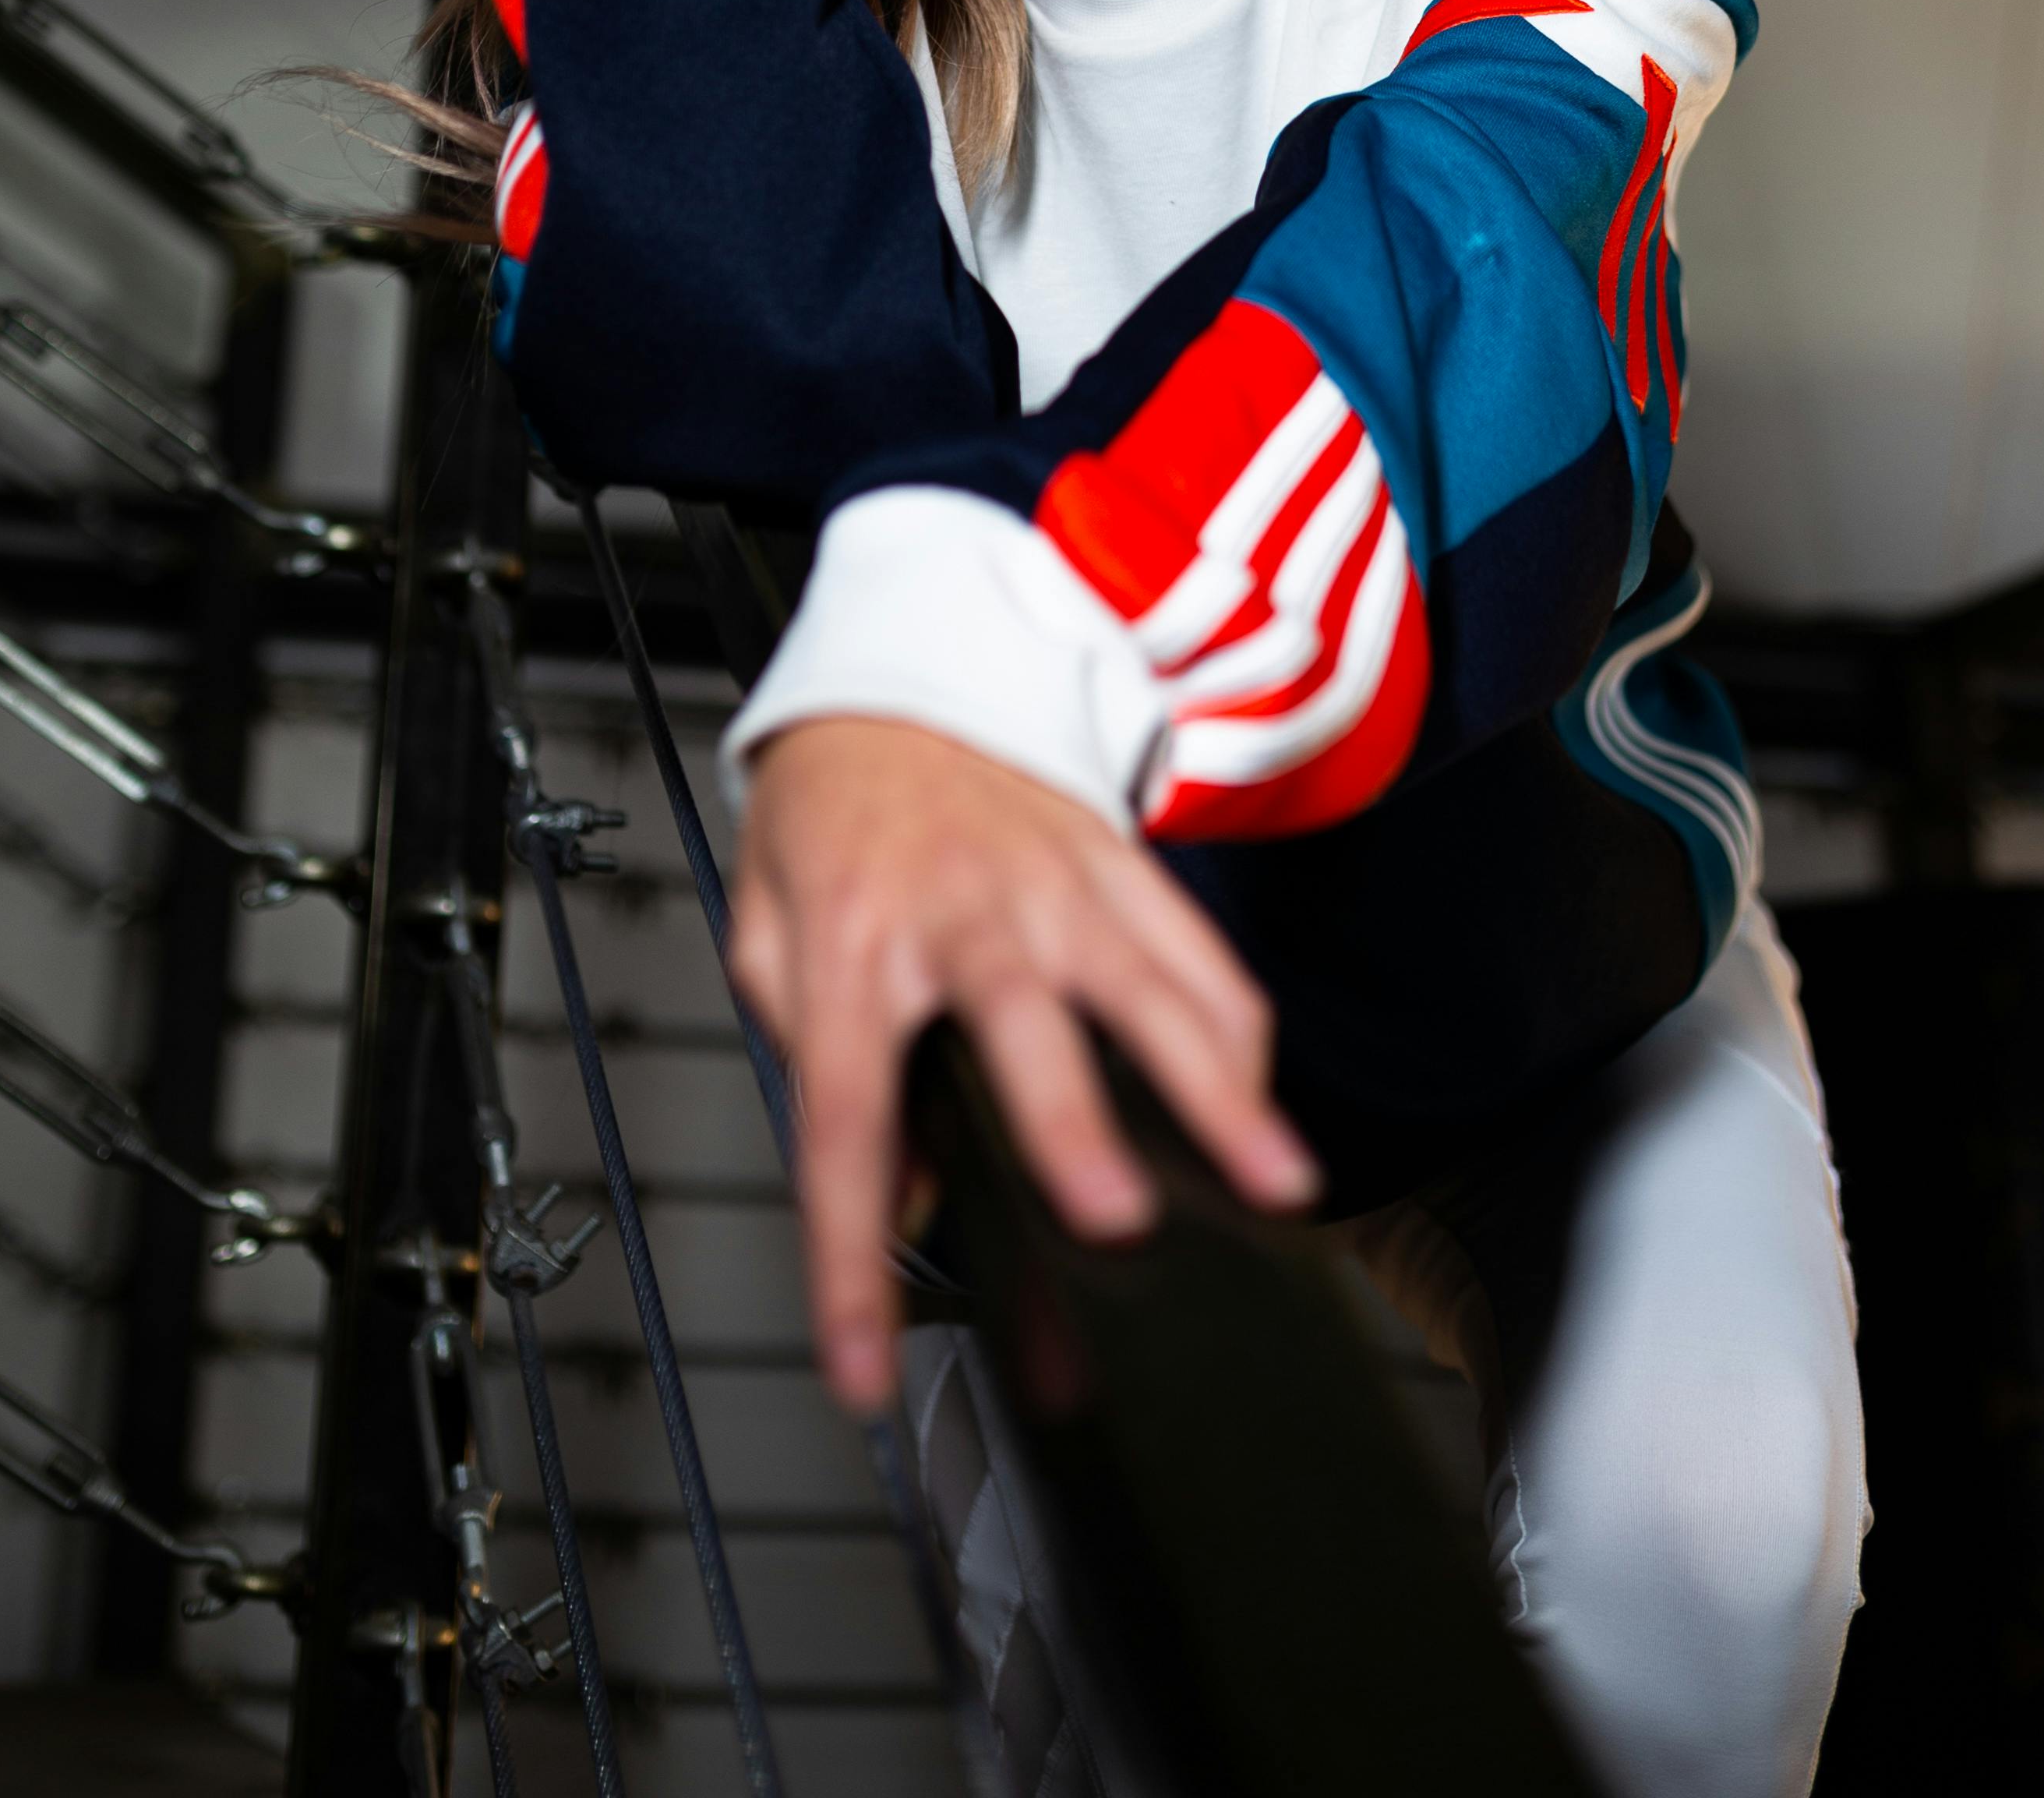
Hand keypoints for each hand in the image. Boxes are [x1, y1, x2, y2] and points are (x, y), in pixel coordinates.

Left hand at [731, 716, 1321, 1410]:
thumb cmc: (827, 818)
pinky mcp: (1120, 858)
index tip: (862, 1375)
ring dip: (1216, 1091)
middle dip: (1072, 1128)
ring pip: (1148, 988)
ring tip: (1276, 1184)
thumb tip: (899, 1197)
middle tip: (1114, 1223)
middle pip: (1022, 1029)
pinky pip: (1194, 946)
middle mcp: (961, 913)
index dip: (849, 1260)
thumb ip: (809, 1058)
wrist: (893, 668)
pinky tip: (1264, 1105)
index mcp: (851, 946)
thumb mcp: (767, 932)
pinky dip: (1236, 1029)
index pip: (843, 1122)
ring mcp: (1055, 882)